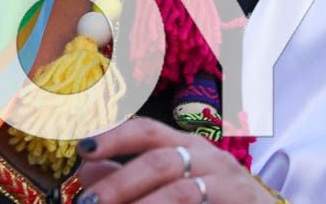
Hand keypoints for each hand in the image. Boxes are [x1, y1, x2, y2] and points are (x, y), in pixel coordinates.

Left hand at [73, 117, 276, 202]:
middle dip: (119, 184)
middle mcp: (208, 156)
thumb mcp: (170, 182)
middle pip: (159, 161)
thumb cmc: (214, 197)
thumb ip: (129, 178)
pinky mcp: (243, 203)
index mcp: (185, 144)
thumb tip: (87, 169)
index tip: (83, 149)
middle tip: (88, 203)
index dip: (114, 136)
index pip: (145, 130)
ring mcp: (228, 182)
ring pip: (180, 192)